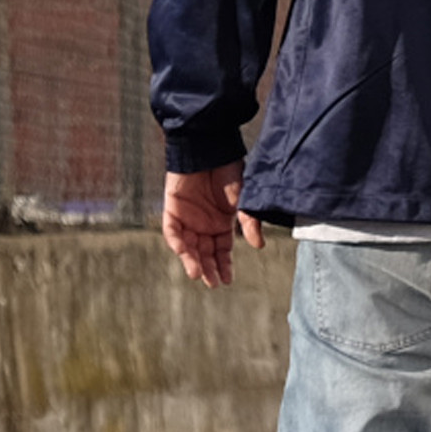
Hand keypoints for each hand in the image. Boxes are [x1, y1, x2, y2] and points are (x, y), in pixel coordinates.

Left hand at [162, 163, 263, 287]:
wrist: (208, 149)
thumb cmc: (228, 170)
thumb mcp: (244, 199)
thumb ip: (248, 221)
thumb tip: (258, 246)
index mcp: (222, 223)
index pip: (222, 251)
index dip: (224, 266)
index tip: (227, 280)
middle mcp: (204, 224)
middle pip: (204, 253)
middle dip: (208, 268)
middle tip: (213, 283)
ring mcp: (187, 218)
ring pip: (188, 246)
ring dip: (192, 260)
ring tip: (198, 274)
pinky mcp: (172, 209)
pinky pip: (172, 231)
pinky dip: (178, 243)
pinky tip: (185, 253)